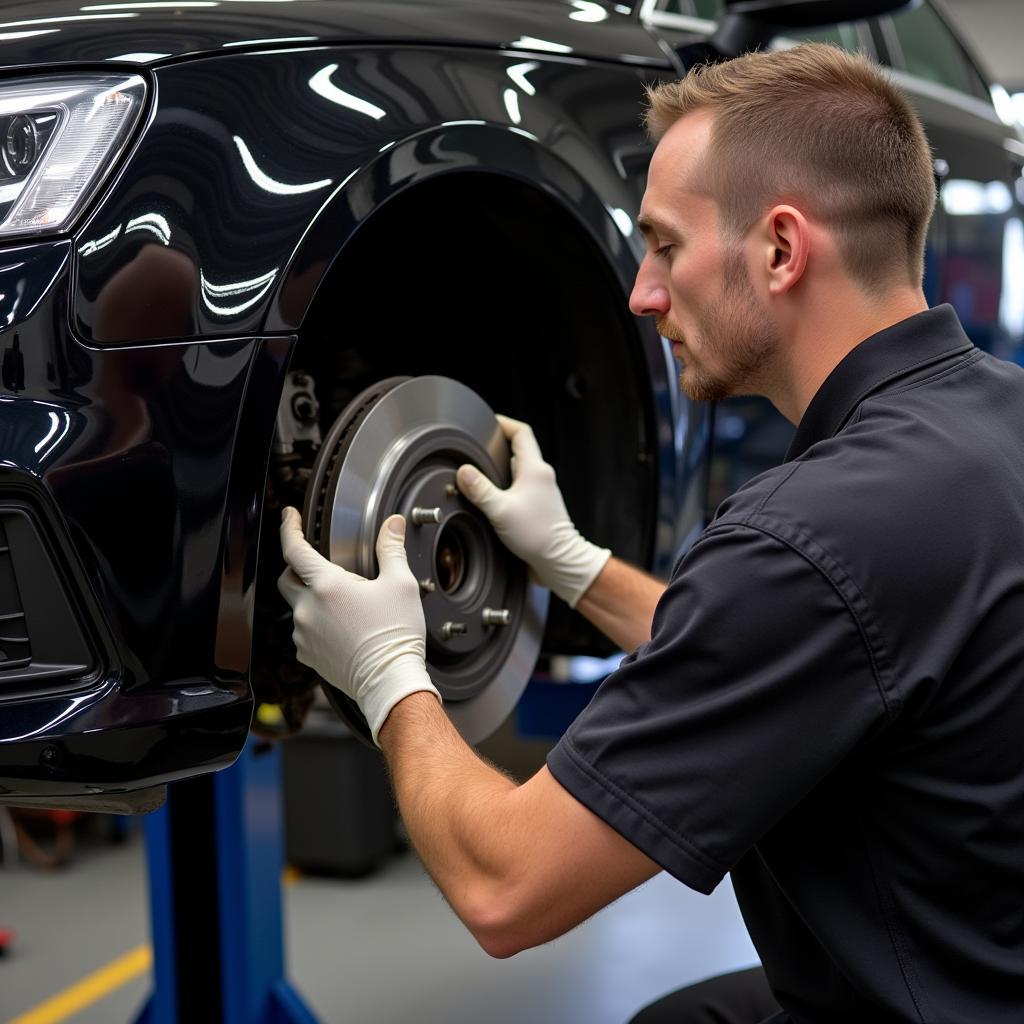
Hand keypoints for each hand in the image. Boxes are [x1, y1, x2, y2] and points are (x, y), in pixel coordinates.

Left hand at [277, 507, 440, 745]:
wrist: (390, 682)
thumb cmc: (396, 635)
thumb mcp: (401, 584)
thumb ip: (391, 549)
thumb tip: (392, 525)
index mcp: (327, 586)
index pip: (294, 549)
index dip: (289, 528)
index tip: (289, 517)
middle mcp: (308, 609)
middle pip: (287, 577)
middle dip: (297, 566)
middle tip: (319, 563)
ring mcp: (304, 634)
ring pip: (297, 606)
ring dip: (311, 598)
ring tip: (343, 603)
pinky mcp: (308, 655)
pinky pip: (303, 631)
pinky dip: (315, 623)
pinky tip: (340, 626)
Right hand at [455, 415, 609, 607]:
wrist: (559, 561)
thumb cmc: (537, 537)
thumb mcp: (500, 511)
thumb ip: (480, 490)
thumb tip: (463, 472)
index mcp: (534, 469)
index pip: (521, 433)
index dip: (504, 423)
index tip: (489, 422)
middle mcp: (541, 477)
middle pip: (519, 450)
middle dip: (498, 446)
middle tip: (478, 448)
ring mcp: (542, 491)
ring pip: (519, 470)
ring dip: (502, 469)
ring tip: (481, 472)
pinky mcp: (539, 506)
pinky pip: (521, 488)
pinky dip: (506, 487)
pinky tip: (493, 499)